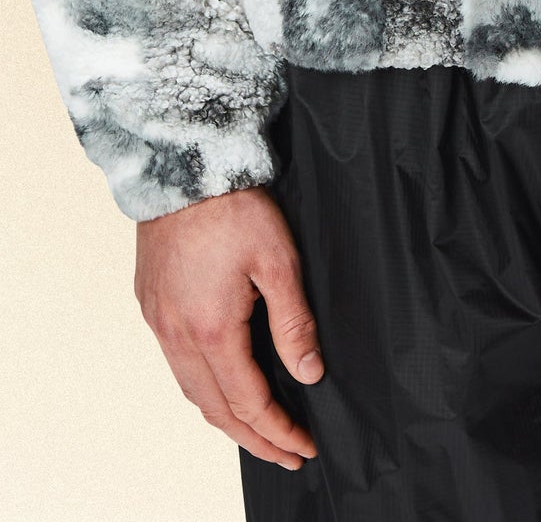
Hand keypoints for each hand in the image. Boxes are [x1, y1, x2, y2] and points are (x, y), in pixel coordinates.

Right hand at [134, 187, 322, 470]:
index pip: (248, 402)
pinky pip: (176, 364)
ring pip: (192, 390)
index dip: (278, 430)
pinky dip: (202, 388)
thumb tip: (309, 373)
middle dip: (254, 438)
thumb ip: (294, 323)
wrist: (184, 166)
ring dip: (225, 417)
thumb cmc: (233, 206)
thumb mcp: (279, 260)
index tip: (304, 446)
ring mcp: (158, 321)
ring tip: (257, 430)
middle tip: (286, 453)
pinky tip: (221, 384)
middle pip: (215, 409)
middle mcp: (177, 335)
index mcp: (212, 330)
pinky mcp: (151, 304)